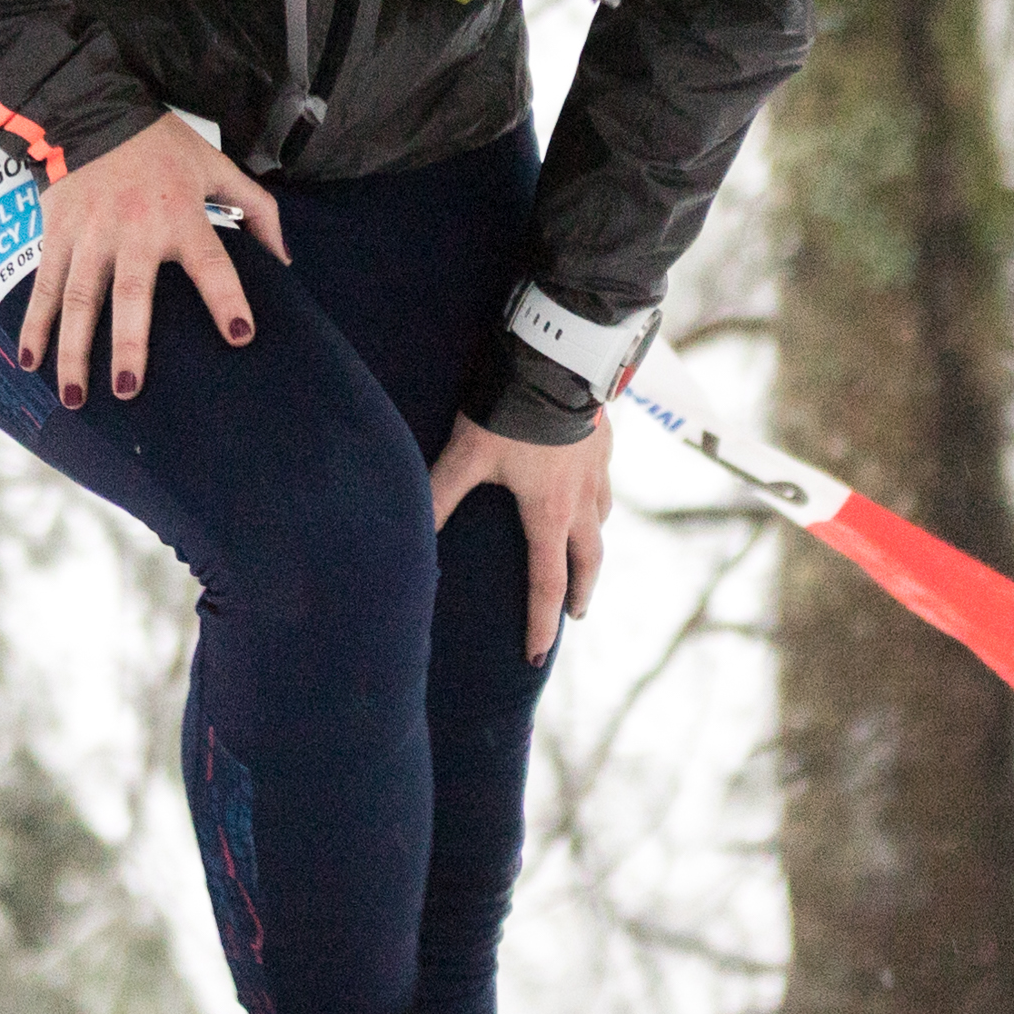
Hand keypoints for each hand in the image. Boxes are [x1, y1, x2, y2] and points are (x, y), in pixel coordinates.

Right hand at [15, 113, 280, 408]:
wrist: (93, 109)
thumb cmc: (161, 146)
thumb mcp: (216, 167)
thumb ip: (256, 209)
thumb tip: (284, 258)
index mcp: (181, 216)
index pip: (211, 264)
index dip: (227, 299)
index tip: (241, 335)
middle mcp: (134, 230)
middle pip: (130, 296)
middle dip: (128, 344)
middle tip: (129, 390)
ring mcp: (89, 235)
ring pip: (78, 301)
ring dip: (74, 351)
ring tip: (75, 398)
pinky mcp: (57, 235)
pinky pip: (45, 286)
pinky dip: (34, 324)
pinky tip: (30, 361)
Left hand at [430, 413, 612, 663]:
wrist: (559, 359)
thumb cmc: (510, 411)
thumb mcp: (466, 455)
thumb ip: (439, 494)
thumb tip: (408, 535)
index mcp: (548, 513)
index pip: (547, 583)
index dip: (541, 623)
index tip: (539, 653)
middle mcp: (580, 499)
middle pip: (589, 560)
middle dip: (581, 592)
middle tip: (575, 614)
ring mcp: (598, 469)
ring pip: (602, 520)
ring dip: (592, 545)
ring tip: (584, 554)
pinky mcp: (605, 439)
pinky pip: (605, 482)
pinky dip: (597, 500)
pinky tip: (588, 488)